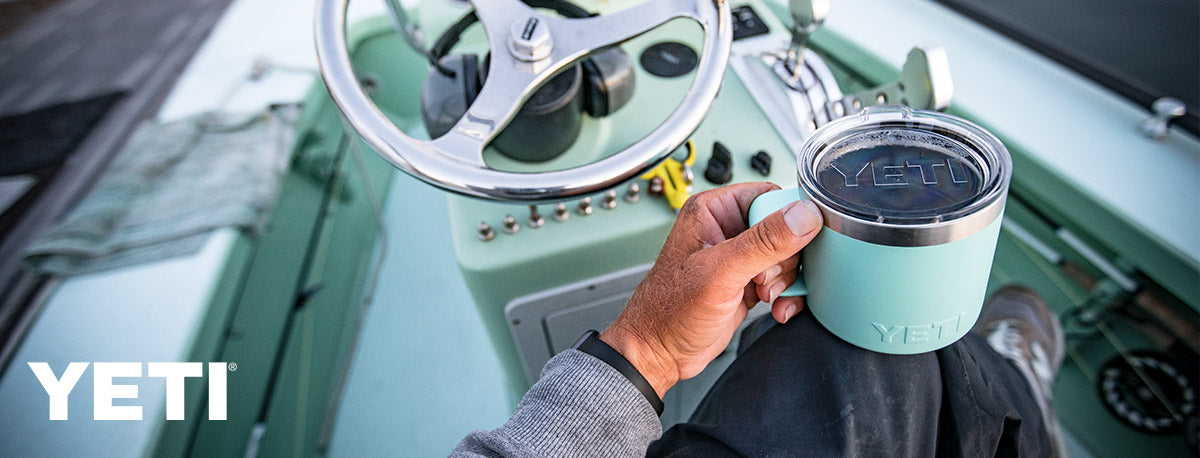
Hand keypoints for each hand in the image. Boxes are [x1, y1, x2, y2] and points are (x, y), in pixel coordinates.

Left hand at [600, 182, 821, 396]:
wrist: (662, 353)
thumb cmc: (670, 311)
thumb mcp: (721, 272)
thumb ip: (764, 242)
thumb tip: (803, 215)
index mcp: (713, 211)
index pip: (770, 196)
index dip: (788, 219)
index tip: (794, 244)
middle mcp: (727, 229)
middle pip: (786, 229)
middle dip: (785, 259)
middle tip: (764, 278)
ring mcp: (739, 258)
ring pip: (788, 257)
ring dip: (786, 280)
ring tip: (765, 294)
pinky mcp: (748, 282)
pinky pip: (785, 280)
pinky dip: (788, 296)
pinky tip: (776, 308)